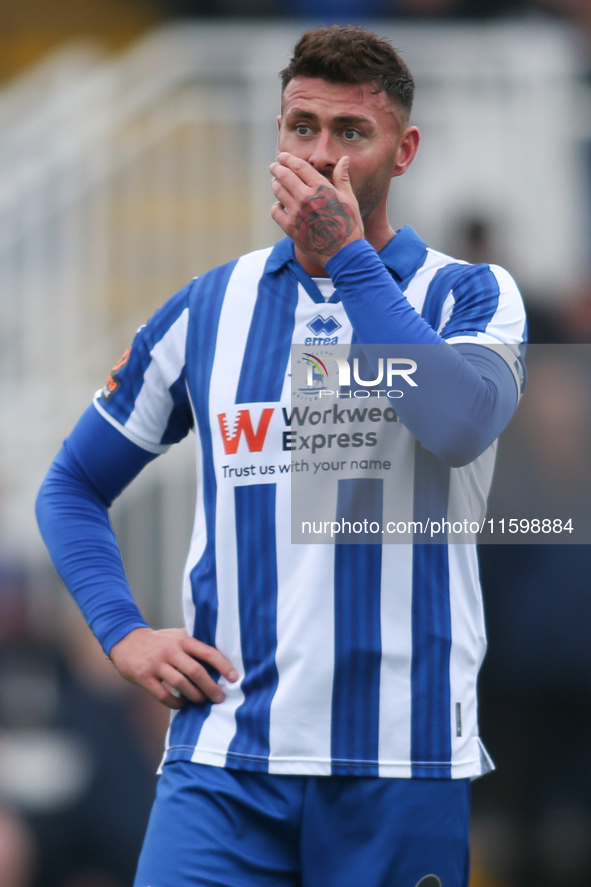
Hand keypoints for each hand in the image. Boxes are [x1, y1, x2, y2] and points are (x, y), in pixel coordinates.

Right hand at [109, 627, 237, 709]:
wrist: (125, 641)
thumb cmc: (158, 641)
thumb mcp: (175, 634)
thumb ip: (193, 641)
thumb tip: (221, 649)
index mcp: (182, 640)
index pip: (207, 652)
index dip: (223, 665)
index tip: (234, 677)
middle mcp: (171, 651)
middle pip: (196, 671)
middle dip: (211, 687)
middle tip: (220, 698)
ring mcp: (156, 664)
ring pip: (181, 684)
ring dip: (195, 696)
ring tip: (202, 701)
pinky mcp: (144, 677)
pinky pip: (163, 695)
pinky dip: (175, 703)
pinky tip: (182, 705)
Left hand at [270, 152, 362, 266]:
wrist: (343, 252)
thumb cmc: (349, 224)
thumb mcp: (349, 198)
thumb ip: (342, 178)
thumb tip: (344, 159)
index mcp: (321, 187)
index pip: (299, 166)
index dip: (288, 159)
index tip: (282, 156)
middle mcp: (306, 197)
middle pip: (284, 176)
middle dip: (277, 168)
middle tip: (274, 166)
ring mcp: (296, 212)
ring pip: (278, 191)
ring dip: (275, 184)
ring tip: (276, 183)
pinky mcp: (290, 227)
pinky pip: (275, 211)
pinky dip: (276, 206)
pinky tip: (280, 206)